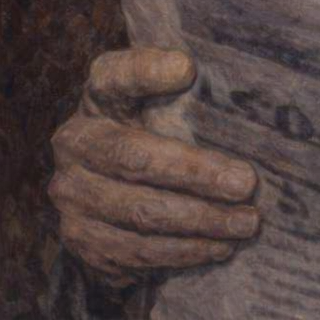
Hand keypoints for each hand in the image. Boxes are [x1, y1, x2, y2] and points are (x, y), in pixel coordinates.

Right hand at [48, 47, 260, 287]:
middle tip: (247, 184)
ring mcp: (72, 196)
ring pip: (138, 214)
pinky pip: (132, 252)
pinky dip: (180, 252)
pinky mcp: (82, 238)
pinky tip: (217, 247)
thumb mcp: (168, 93)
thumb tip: (186, 67)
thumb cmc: (160, 123)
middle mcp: (74, 144)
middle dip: (197, 175)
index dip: (146, 71)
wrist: (117, 180)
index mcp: (98, 98)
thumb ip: (176, 76)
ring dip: (198, 223)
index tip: (189, 68)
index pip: (114, 77)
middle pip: (136, 159)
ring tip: (245, 224)